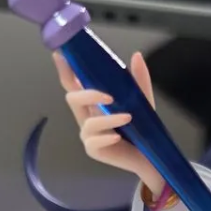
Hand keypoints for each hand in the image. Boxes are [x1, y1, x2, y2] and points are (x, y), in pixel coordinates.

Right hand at [53, 48, 164, 196]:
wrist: (150, 156)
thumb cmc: (142, 128)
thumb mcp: (142, 100)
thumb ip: (138, 80)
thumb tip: (137, 55)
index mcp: (92, 101)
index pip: (73, 83)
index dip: (64, 70)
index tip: (60, 55)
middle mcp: (86, 115)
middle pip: (73, 98)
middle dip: (88, 95)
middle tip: (110, 97)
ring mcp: (88, 134)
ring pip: (88, 122)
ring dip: (108, 119)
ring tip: (128, 117)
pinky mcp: (93, 150)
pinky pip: (94, 142)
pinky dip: (106, 137)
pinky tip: (117, 138)